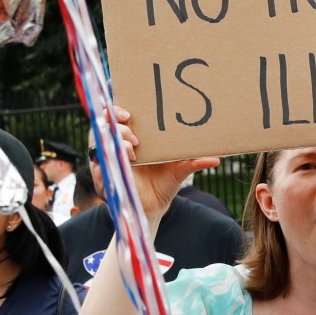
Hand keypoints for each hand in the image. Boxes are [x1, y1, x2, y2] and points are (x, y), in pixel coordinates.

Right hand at [110, 106, 219, 220]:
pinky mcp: (106, 170)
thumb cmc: (164, 184)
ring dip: (116, 134)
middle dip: (114, 114)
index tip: (130, 108)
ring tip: (134, 143)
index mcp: (137, 137)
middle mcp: (120, 143)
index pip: (122, 114)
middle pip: (107, 120)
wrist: (154, 208)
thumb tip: (216, 160)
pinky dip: (112, 152)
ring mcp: (111, 156)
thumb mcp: (180, 170)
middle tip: (127, 118)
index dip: (120, 106)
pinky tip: (128, 155)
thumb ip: (195, 162)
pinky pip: (99, 157)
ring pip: (100, 136)